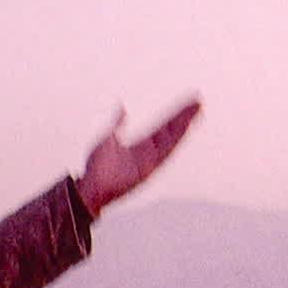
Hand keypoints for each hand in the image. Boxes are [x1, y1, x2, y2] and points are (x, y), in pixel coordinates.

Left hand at [74, 97, 201, 217]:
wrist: (90, 187)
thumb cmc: (95, 168)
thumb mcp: (108, 138)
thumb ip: (118, 123)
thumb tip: (123, 107)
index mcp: (140, 145)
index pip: (162, 127)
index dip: (175, 115)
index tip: (187, 103)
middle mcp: (149, 152)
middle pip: (171, 131)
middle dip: (184, 116)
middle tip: (197, 101)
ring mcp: (150, 161)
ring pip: (171, 139)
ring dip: (184, 124)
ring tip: (197, 109)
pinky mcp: (149, 169)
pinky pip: (164, 152)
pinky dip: (175, 140)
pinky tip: (185, 128)